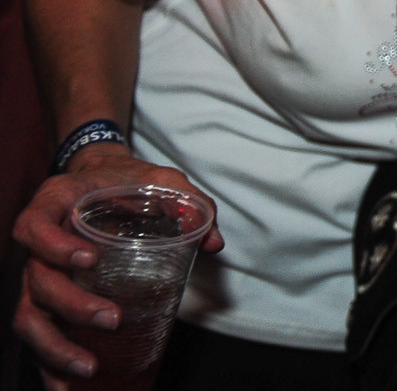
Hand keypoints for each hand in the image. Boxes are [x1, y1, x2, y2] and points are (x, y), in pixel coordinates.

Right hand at [12, 147, 223, 382]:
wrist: (104, 181)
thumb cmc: (128, 182)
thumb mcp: (160, 181)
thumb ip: (189, 203)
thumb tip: (213, 243)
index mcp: (55, 205)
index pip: (33, 227)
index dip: (54, 246)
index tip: (87, 258)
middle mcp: (38, 244)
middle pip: (36, 281)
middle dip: (71, 304)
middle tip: (110, 318)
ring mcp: (38, 274)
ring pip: (29, 315)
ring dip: (54, 346)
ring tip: (87, 367)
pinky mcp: (46, 299)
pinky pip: (39, 334)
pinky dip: (49, 362)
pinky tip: (66, 388)